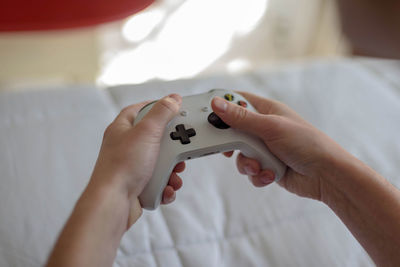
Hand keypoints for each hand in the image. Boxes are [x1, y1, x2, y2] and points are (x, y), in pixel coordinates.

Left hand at [91, 94, 183, 226]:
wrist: (113, 203)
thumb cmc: (122, 166)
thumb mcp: (147, 132)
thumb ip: (162, 113)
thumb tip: (173, 98)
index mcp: (122, 129)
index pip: (139, 110)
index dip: (156, 107)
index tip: (173, 108)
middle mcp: (125, 147)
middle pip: (156, 139)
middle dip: (172, 147)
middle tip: (181, 149)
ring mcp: (132, 167)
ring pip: (160, 163)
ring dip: (172, 170)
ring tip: (174, 174)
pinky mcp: (138, 185)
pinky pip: (159, 182)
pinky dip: (166, 186)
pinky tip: (166, 188)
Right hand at [211, 92, 349, 200]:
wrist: (326, 176)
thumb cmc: (306, 143)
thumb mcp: (270, 127)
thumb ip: (241, 118)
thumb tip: (216, 103)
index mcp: (266, 111)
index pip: (237, 101)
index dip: (222, 106)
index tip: (208, 115)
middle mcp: (263, 128)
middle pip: (233, 131)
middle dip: (233, 144)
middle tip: (230, 149)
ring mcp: (265, 148)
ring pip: (240, 155)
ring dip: (247, 163)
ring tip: (259, 166)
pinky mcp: (266, 166)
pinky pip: (250, 170)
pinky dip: (258, 175)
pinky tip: (270, 175)